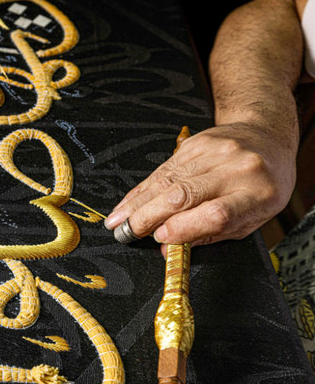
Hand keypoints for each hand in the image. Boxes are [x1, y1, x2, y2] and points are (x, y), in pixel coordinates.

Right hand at [104, 123, 296, 248]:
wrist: (266, 136)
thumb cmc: (260, 185)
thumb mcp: (250, 218)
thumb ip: (211, 234)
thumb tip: (169, 247)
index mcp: (257, 195)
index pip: (216, 214)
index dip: (183, 228)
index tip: (160, 239)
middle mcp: (237, 169)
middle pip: (184, 195)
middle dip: (148, 216)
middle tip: (126, 233)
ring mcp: (215, 152)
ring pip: (167, 180)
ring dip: (137, 203)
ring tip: (117, 220)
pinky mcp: (196, 143)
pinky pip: (163, 168)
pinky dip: (142, 188)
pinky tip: (129, 201)